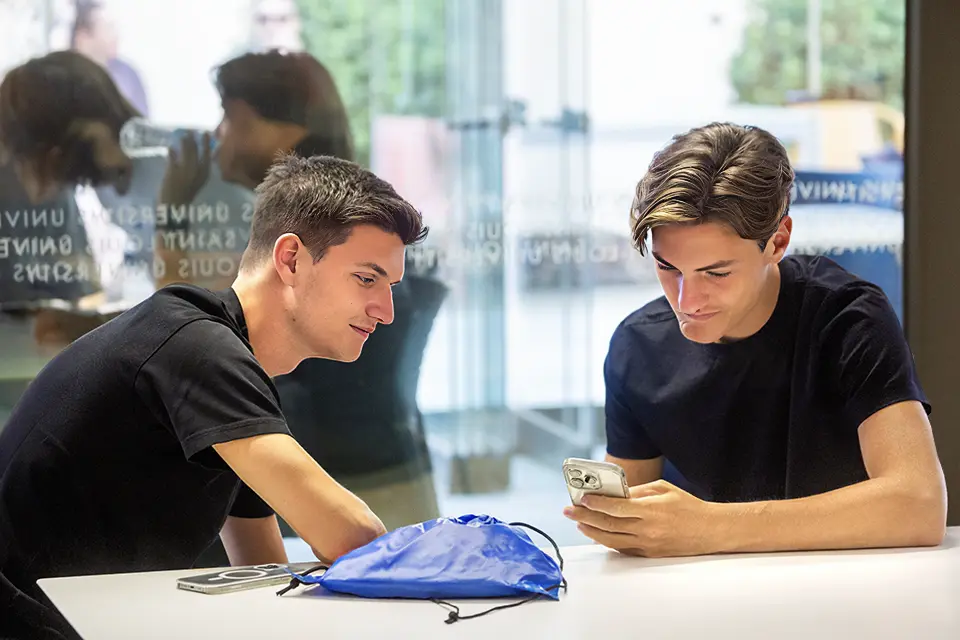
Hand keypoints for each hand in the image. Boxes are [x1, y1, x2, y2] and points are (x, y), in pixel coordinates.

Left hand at [158, 132, 210, 206]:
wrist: (174, 207)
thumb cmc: (186, 196)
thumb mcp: (197, 182)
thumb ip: (197, 170)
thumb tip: (197, 155)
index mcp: (204, 174)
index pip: (207, 155)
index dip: (206, 143)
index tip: (205, 133)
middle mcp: (196, 170)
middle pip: (195, 150)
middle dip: (192, 139)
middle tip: (190, 131)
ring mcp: (184, 170)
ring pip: (185, 151)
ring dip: (183, 142)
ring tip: (182, 136)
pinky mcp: (171, 171)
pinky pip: (171, 157)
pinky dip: (171, 152)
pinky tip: (170, 147)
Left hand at [563, 480, 724, 557]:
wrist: (710, 530)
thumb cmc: (688, 506)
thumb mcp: (663, 489)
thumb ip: (637, 491)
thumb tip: (615, 494)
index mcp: (650, 511)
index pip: (616, 507)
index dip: (596, 503)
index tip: (581, 498)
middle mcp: (647, 530)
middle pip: (608, 525)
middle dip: (585, 516)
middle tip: (569, 510)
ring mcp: (647, 545)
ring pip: (611, 540)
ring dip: (591, 531)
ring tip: (578, 522)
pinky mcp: (649, 555)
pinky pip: (622, 549)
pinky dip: (606, 542)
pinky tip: (595, 535)